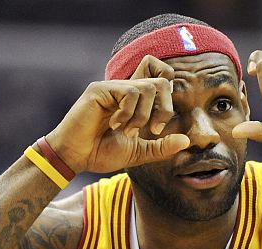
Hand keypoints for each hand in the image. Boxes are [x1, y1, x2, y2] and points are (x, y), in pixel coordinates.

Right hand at [45, 55, 189, 173]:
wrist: (75, 157)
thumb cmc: (100, 153)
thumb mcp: (138, 153)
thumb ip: (161, 147)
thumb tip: (187, 141)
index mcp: (135, 102)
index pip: (161, 78)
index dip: (169, 97)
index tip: (159, 126)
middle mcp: (125, 90)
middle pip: (162, 82)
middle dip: (164, 109)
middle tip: (153, 130)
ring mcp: (112, 87)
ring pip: (147, 87)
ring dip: (143, 115)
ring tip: (128, 131)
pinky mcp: (100, 89)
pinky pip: (130, 92)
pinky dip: (129, 113)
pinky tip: (114, 125)